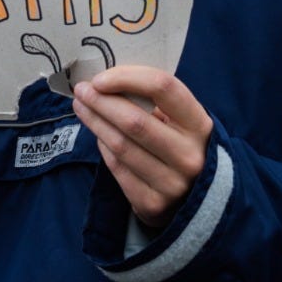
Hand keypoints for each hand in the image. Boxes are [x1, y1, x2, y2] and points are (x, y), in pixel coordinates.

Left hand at [71, 65, 212, 230]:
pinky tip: (98, 135)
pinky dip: (104, 148)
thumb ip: (154, 102)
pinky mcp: (152, 204)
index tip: (100, 78)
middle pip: (135, 121)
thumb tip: (105, 82)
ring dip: (95, 122)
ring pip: (121, 146)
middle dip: (100, 101)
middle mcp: (190, 156)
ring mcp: (172, 183)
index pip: (164, 88)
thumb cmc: (181, 145)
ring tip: (81, 107)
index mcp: (200, 125)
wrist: (198, 200)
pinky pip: (117, 168)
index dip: (127, 78)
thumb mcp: (181, 121)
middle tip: (81, 90)